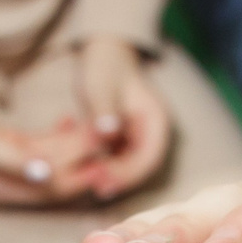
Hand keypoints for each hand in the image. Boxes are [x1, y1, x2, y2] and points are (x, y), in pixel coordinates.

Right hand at [0, 77, 100, 206]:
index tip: (106, 158)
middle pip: (57, 176)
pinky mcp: (6, 146)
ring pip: (52, 159)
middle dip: (84, 159)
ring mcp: (7, 166)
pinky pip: (40, 146)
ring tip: (99, 126)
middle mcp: (8, 183)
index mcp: (2, 189)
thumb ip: (11, 158)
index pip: (52, 190)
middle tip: (111, 137)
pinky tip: (73, 120)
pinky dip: (58, 136)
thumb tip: (45, 175)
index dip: (81, 176)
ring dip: (75, 145)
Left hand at [71, 37, 173, 200]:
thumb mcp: (102, 86)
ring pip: (128, 167)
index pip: (149, 157)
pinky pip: (116, 160)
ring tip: (87, 182)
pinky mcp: (123, 141)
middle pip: (140, 167)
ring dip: (109, 176)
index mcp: (156, 120)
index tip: (105, 179)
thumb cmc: (105, 66)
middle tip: (94, 187)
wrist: (103, 55)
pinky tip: (84, 170)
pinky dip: (102, 167)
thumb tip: (109, 132)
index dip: (129, 173)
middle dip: (118, 179)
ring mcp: (138, 138)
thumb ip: (105, 110)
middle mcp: (152, 133)